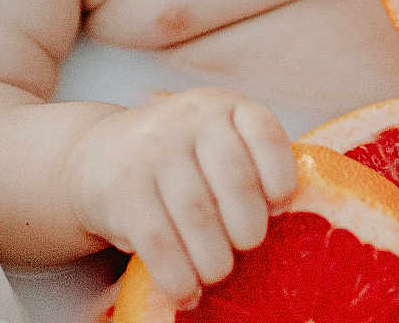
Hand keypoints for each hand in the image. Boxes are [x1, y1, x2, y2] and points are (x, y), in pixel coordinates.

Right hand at [65, 88, 296, 307]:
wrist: (101, 155)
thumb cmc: (181, 158)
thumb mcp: (216, 141)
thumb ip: (251, 165)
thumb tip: (296, 223)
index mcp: (224, 106)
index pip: (265, 133)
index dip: (281, 176)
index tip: (279, 207)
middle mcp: (189, 119)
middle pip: (236, 180)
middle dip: (249, 228)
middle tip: (246, 246)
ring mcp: (153, 150)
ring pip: (198, 217)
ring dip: (215, 260)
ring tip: (218, 272)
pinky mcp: (123, 188)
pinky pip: (158, 243)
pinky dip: (178, 278)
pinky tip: (187, 292)